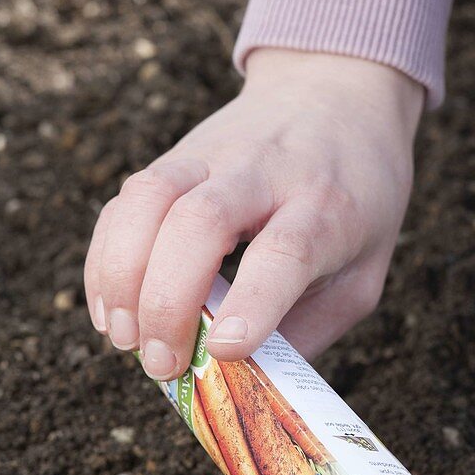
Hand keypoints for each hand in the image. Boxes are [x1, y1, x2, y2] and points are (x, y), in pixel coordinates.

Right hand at [84, 50, 422, 379]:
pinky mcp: (176, 155)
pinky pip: (127, 200)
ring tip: (124, 337)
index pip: (288, 249)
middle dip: (168, 299)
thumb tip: (249, 384)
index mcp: (328, 205)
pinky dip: (106, 255)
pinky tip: (109, 305)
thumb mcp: (367, 264)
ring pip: (150, 199)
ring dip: (122, 274)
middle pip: (203, 220)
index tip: (223, 349)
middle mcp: (267, 173)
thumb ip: (314, 323)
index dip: (255, 302)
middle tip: (160, 363)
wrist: (336, 89)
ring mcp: (214, 156)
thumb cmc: (358, 192)